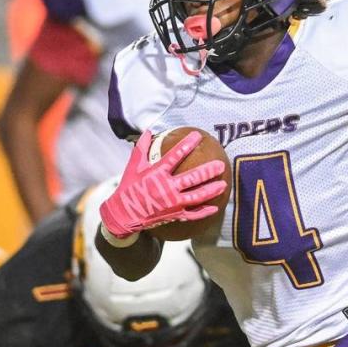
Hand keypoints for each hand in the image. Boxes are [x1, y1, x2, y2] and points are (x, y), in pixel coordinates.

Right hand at [100, 130, 227, 237]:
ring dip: (211, 190)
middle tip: (221, 165)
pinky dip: (204, 212)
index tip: (198, 136)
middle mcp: (166, 188)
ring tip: (223, 184)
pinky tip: (215, 208)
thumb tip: (149, 130)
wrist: (124, 214)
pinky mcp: (174, 215)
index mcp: (157, 173)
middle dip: (208, 171)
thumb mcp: (133, 166)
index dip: (187, 144)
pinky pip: (192, 214)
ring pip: (196, 196)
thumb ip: (142, 148)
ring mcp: (172, 203)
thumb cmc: (129, 188)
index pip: (175, 156)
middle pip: (192, 178)